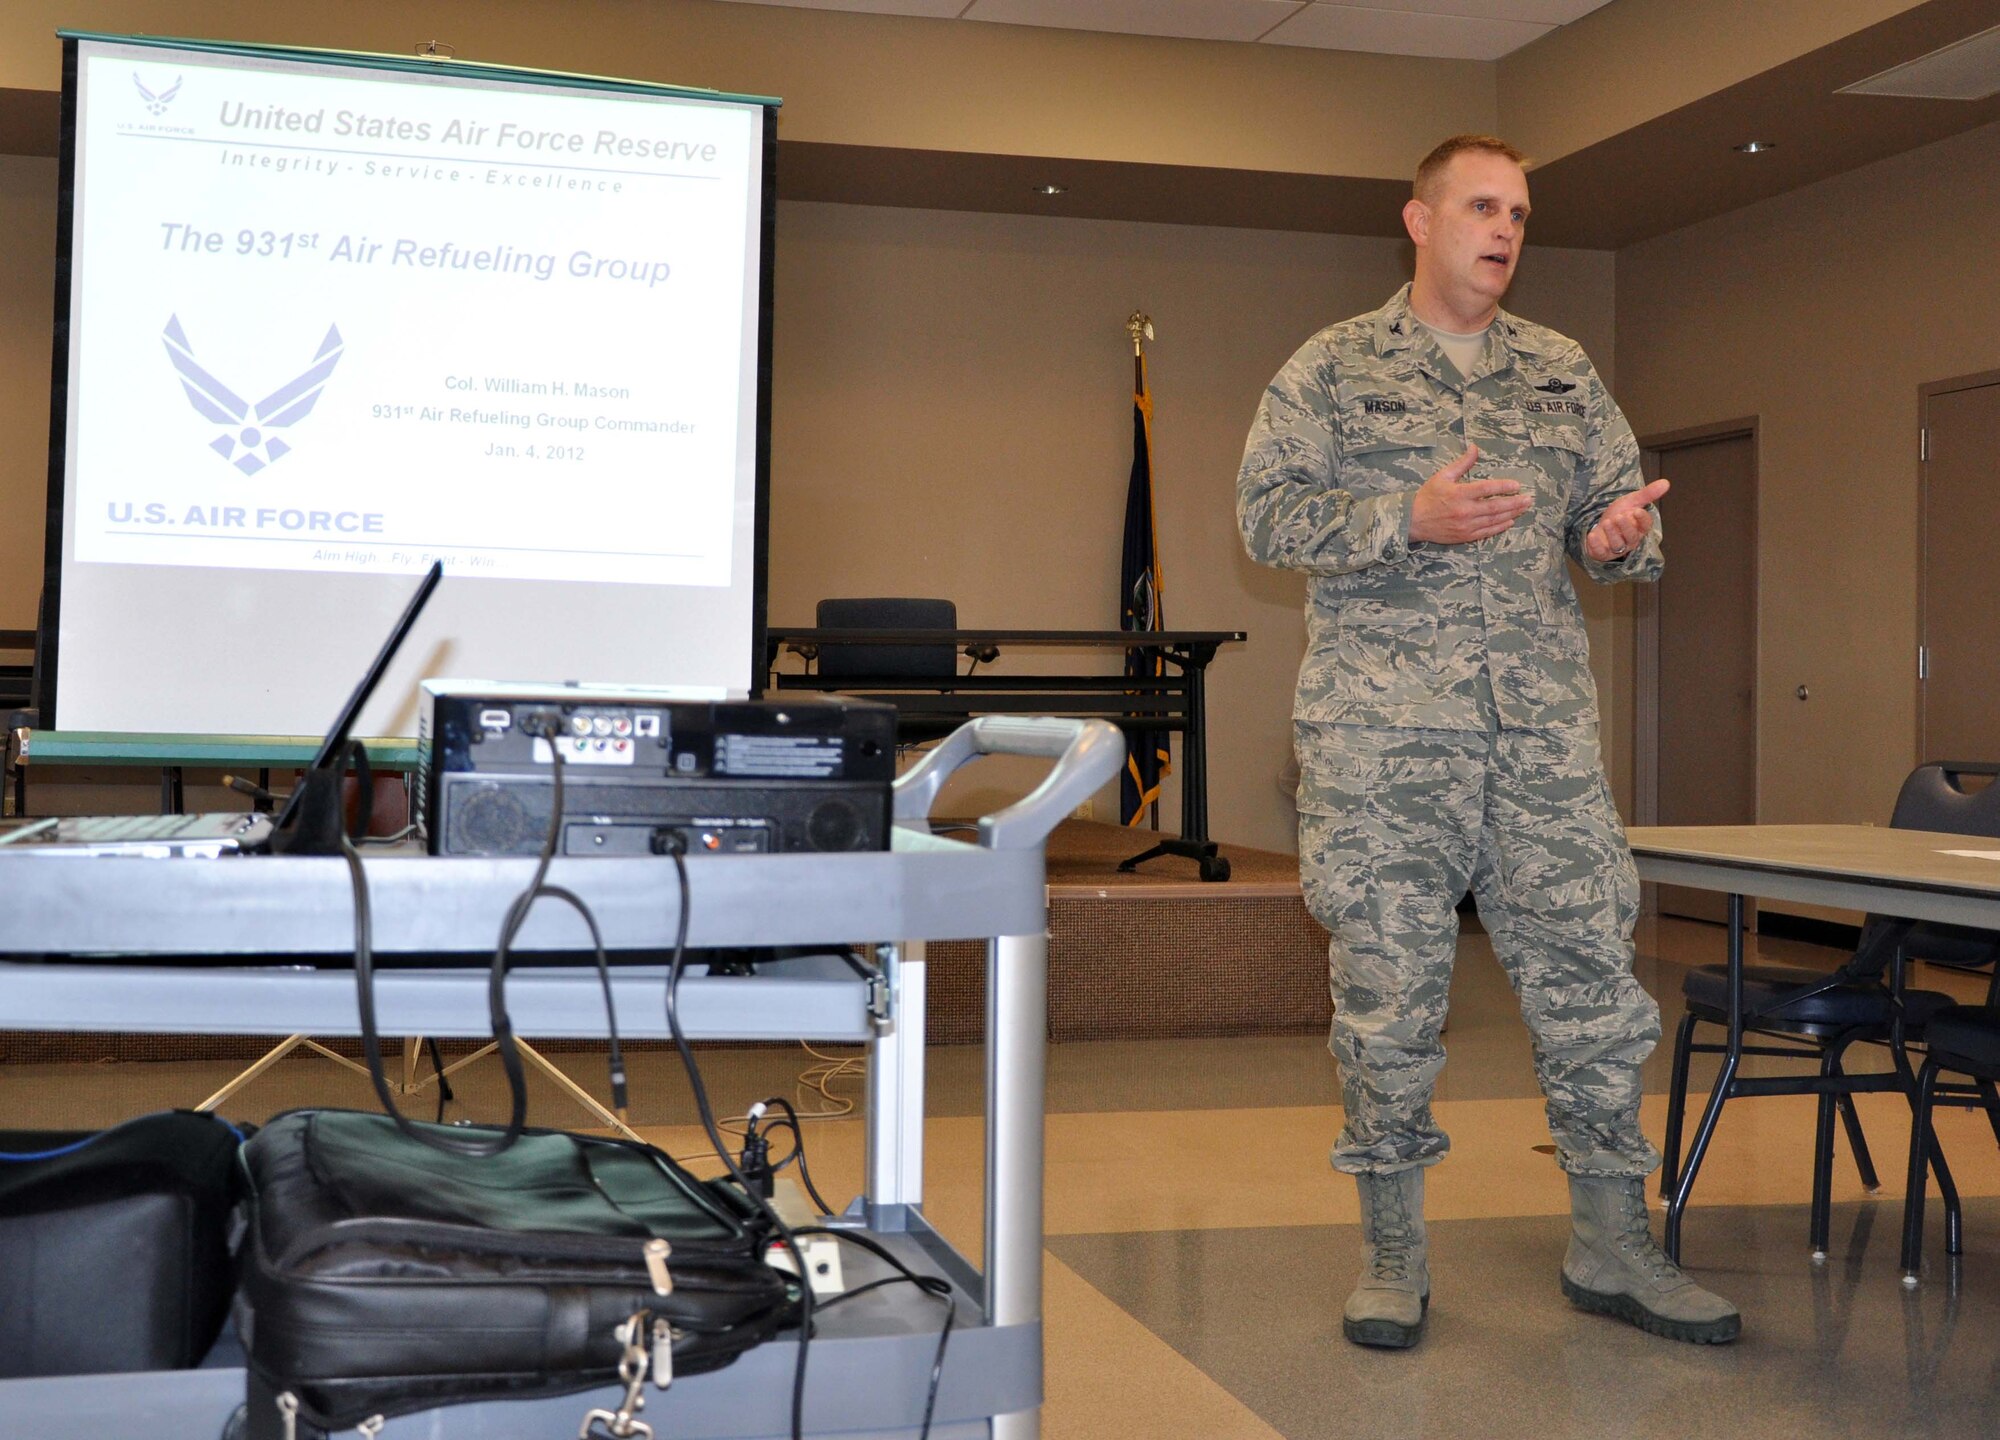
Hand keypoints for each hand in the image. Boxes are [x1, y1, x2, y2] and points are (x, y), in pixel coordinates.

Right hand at [1407, 445, 1531, 544]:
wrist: (1413, 521)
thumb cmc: (1427, 496)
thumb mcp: (1443, 476)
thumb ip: (1462, 463)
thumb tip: (1475, 448)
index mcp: (1459, 493)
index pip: (1487, 489)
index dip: (1503, 487)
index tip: (1516, 485)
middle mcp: (1464, 510)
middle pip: (1495, 506)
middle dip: (1514, 502)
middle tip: (1529, 499)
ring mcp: (1465, 525)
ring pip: (1494, 520)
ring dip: (1511, 514)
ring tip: (1523, 508)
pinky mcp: (1464, 536)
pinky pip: (1486, 532)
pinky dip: (1499, 527)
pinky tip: (1509, 521)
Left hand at [1584, 478, 1669, 561]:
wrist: (1601, 525)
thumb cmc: (1620, 514)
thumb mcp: (1632, 501)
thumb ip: (1648, 494)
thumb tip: (1666, 482)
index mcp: (1640, 527)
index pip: (1645, 525)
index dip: (1642, 519)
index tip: (1637, 511)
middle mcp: (1630, 539)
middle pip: (1631, 536)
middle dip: (1626, 527)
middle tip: (1619, 516)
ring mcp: (1617, 548)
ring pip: (1618, 545)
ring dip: (1612, 534)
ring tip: (1607, 522)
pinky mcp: (1603, 553)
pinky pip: (1600, 552)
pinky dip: (1596, 545)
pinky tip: (1592, 535)